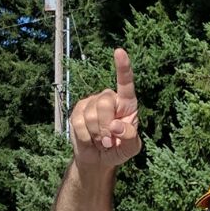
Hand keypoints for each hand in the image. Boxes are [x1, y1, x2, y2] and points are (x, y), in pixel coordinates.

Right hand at [69, 48, 139, 167]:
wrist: (98, 159)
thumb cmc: (119, 150)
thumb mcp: (131, 148)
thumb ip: (130, 137)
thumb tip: (115, 125)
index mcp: (127, 103)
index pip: (125, 83)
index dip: (123, 67)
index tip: (119, 51)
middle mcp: (109, 98)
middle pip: (105, 103)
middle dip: (106, 127)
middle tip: (109, 141)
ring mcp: (92, 103)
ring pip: (90, 115)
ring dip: (97, 135)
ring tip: (101, 141)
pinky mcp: (78, 111)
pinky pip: (78, 123)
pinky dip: (86, 137)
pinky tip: (90, 140)